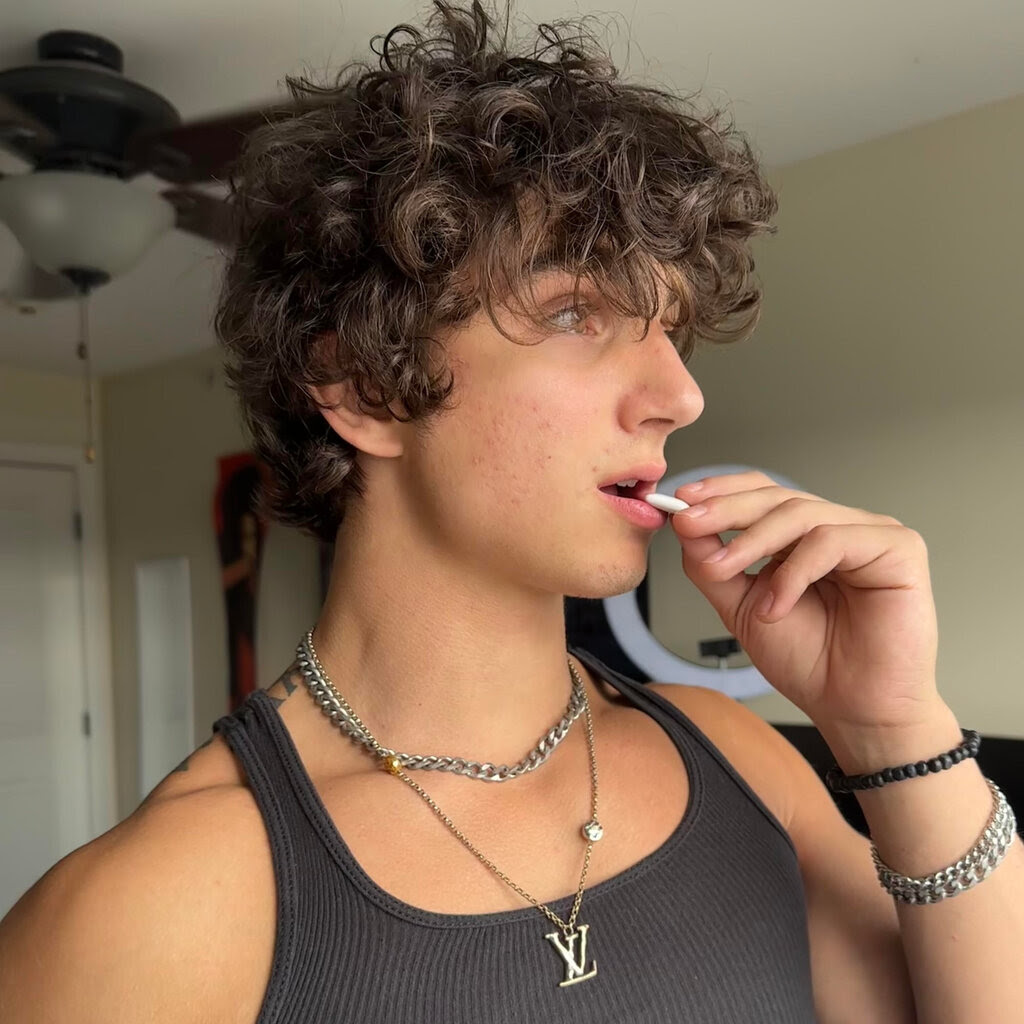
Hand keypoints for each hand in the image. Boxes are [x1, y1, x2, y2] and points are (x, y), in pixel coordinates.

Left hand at [669, 471, 941, 733]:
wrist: (852, 711)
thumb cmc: (810, 662)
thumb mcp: (741, 607)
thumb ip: (712, 565)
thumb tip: (684, 523)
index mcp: (804, 537)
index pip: (763, 493)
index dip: (722, 491)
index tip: (681, 501)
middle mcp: (838, 527)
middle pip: (778, 496)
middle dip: (726, 509)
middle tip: (689, 522)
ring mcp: (870, 534)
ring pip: (801, 513)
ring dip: (751, 542)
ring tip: (723, 573)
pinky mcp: (899, 549)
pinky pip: (833, 541)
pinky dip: (794, 572)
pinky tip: (775, 606)